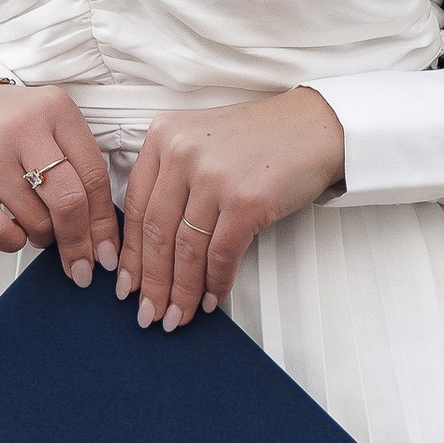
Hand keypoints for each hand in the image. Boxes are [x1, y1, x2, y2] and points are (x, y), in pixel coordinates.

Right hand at [0, 82, 116, 284]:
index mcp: (55, 109)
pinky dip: (13, 242)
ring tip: (38, 231)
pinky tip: (14, 233)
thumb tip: (100, 230)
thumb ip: (76, 162)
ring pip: (35, 221)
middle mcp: (23, 126)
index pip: (95, 177)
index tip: (107, 251)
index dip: (105, 223)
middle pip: (70, 201)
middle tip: (82, 266)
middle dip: (80, 243)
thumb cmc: (5, 121)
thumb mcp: (49, 122)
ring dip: (43, 238)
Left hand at [117, 90, 346, 327]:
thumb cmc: (262, 139)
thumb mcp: (201, 142)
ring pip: (187, 249)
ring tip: (179, 314)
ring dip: (183, 291)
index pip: (137, 207)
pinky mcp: (245, 200)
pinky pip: (221, 254)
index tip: (128, 283)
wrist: (315, 127)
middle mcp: (182, 152)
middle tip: (150, 312)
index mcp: (164, 135)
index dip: (131, 254)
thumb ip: (171, 179)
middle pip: (157, 232)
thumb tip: (150, 247)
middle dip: (153, 282)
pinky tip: (213, 297)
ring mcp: (214, 176)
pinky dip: (216, 282)